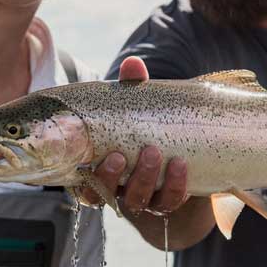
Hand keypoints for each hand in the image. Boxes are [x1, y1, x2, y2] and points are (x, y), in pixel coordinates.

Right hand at [82, 57, 189, 215]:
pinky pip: (169, 202)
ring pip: (137, 200)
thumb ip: (132, 89)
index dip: (84, 178)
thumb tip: (133, 64)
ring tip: (154, 151)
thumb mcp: (136, 108)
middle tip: (121, 155)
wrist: (185, 153)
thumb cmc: (146, 127)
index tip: (92, 158)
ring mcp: (143, 198)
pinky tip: (181, 164)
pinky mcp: (168, 202)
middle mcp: (116, 189)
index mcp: (98, 169)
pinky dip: (175, 185)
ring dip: (144, 179)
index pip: (81, 183)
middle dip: (111, 177)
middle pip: (104, 195)